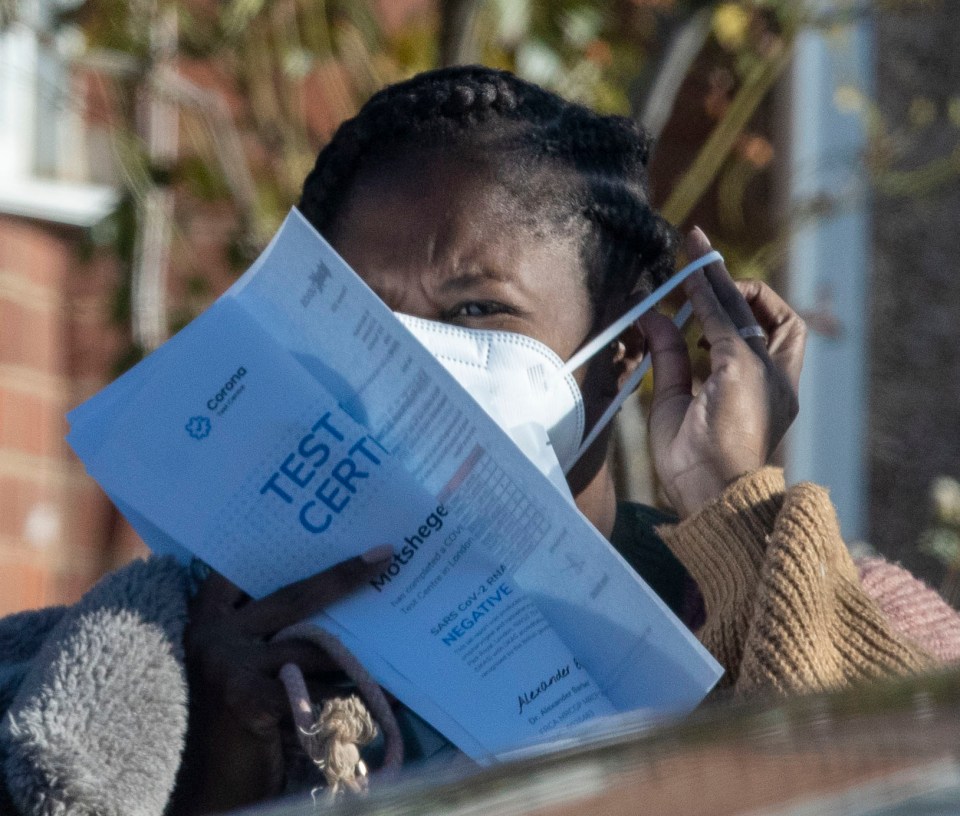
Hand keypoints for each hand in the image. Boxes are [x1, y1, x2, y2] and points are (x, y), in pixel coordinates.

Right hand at [171, 547, 391, 814]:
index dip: (280, 547)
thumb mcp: (242, 670)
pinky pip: (317, 690)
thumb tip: (334, 605)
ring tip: (400, 634)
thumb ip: (267, 635)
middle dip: (341, 576)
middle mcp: (212, 636)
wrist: (210, 795)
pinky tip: (391, 696)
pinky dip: (354, 693)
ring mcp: (227, 666)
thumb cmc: (234, 730)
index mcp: (207, 622)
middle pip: (292, 597)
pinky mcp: (247, 699)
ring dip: (356, 648)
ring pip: (310, 645)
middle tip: (383, 557)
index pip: (240, 570)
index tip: (324, 526)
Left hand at [639, 228, 805, 517]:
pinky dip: (706, 294)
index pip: (759, 335)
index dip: (735, 302)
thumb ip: (671, 357)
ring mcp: (765, 373)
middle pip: (775, 316)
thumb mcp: (675, 401)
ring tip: (694, 269)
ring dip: (723, 282)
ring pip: (752, 310)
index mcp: (769, 393)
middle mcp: (778, 380)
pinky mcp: (742, 370)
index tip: (704, 277)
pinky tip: (687, 278)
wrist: (711, 500)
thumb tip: (652, 317)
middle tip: (701, 257)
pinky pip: (724, 320)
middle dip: (739, 283)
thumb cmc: (694, 466)